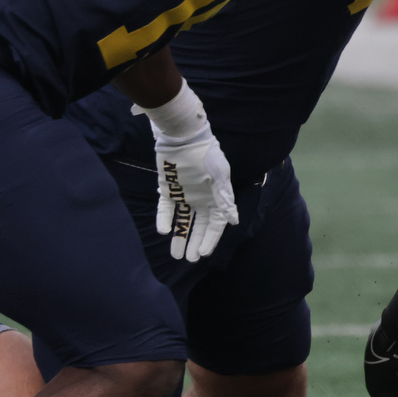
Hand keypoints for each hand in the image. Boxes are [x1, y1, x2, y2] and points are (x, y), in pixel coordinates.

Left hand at [137, 82, 238, 261]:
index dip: (211, 239)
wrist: (182, 136)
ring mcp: (183, 195)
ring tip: (175, 255)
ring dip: (179, 237)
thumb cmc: (206, 155)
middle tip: (188, 259)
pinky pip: (165, 209)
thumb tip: (234, 221)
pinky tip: (163, 231)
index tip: (203, 254)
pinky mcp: (167, 189)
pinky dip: (164, 219)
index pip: (215, 224)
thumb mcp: (219, 176)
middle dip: (195, 242)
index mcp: (216, 197)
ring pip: (182, 221)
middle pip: (199, 226)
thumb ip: (224, 199)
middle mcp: (201, 199)